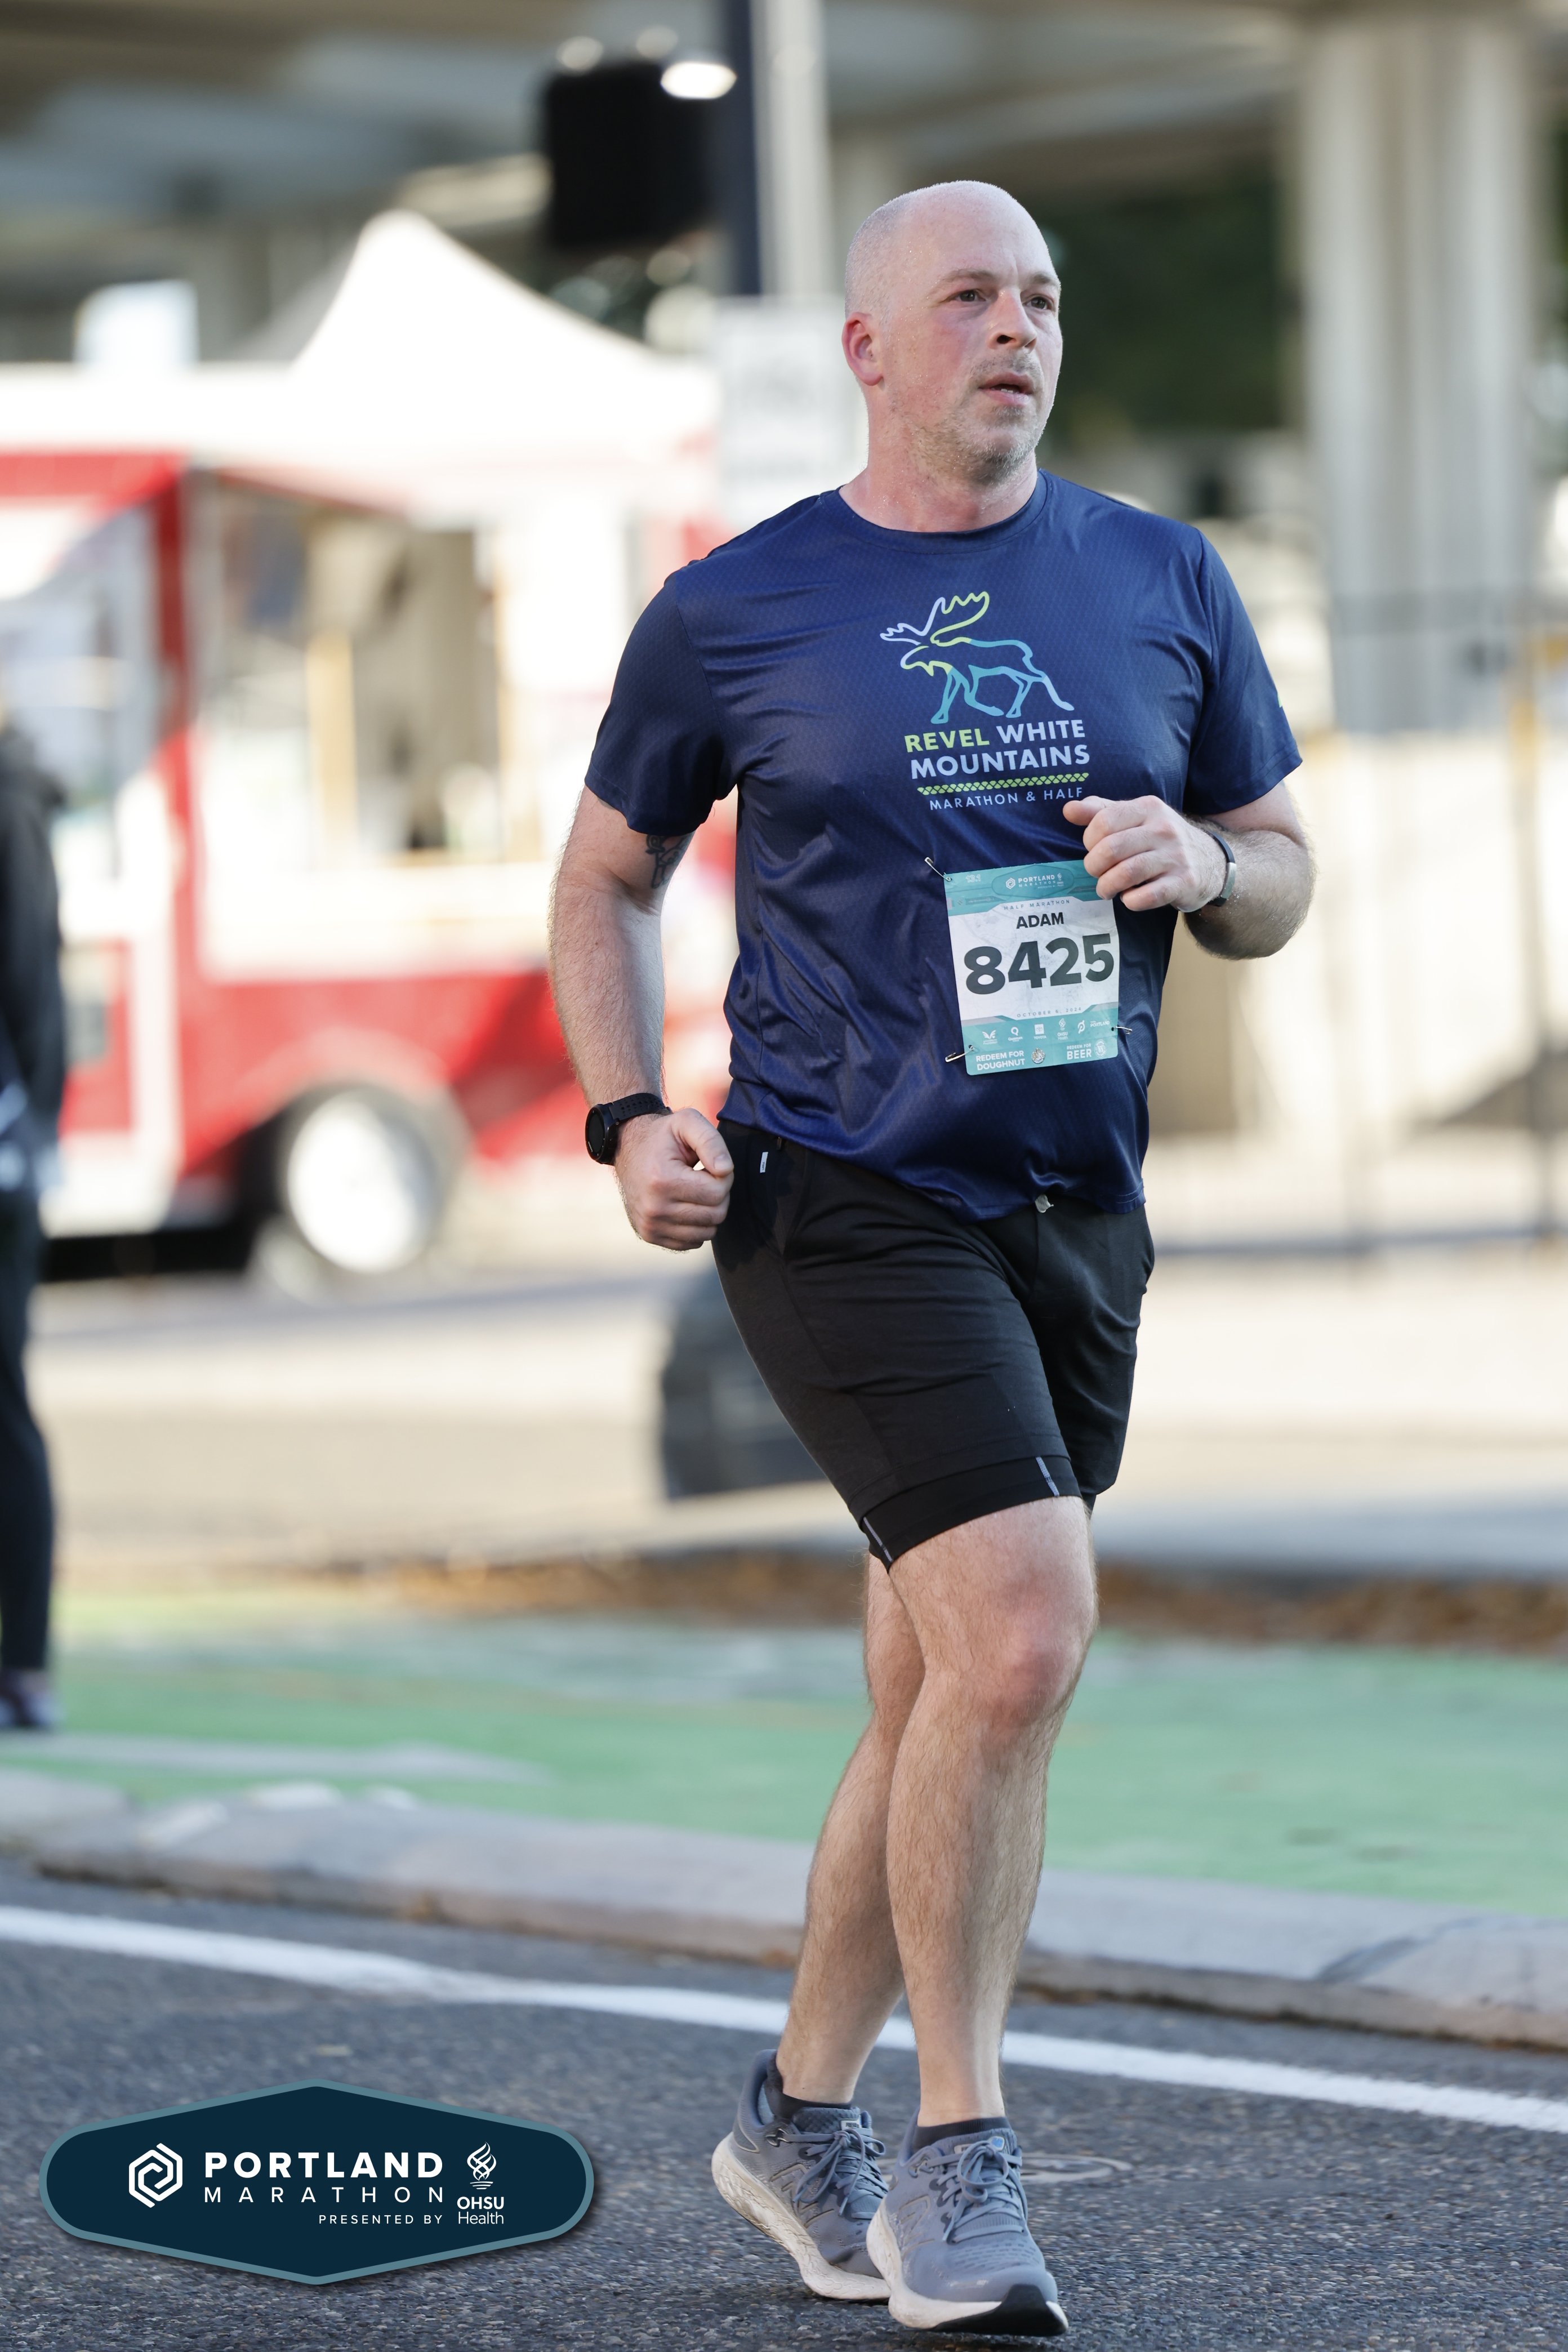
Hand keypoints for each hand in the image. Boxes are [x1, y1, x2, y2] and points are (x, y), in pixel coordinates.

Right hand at [615, 1106, 733, 1251]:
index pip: (717, 1193)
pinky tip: (686, 1204)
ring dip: (709, 1211)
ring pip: (707, 1232)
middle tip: (704, 1177)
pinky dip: (697, 1225)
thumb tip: (726, 1170)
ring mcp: (650, 1226)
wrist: (627, 1148)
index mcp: (662, 1181)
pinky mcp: (650, 1235)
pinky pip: (693, 1241)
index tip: (711, 1165)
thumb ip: (711, 1141)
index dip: (724, 1177)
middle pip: (715, 1215)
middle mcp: (653, 1209)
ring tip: (694, 1190)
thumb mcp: (687, 1122)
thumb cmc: (662, 1136)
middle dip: (718, 1195)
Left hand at [1062, 796, 1227, 914]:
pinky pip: (1147, 896)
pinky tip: (1129, 898)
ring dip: (1107, 886)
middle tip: (1096, 873)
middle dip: (1094, 866)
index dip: (1089, 840)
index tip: (1093, 849)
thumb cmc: (1160, 840)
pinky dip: (1130, 901)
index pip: (1104, 821)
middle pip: (1111, 849)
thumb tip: (1068, 809)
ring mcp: (1176, 856)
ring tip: (1105, 889)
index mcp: (1149, 808)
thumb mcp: (1136, 818)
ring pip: (1126, 873)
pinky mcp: (1184, 882)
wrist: (1210, 861)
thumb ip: (1101, 811)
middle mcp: (1164, 829)